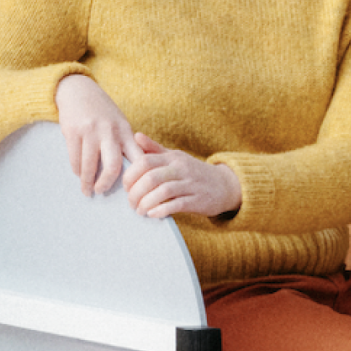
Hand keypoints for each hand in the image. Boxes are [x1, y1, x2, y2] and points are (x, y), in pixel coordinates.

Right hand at [55, 74, 140, 195]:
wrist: (78, 90)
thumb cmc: (102, 111)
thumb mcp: (119, 122)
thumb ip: (125, 143)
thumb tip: (132, 173)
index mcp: (125, 130)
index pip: (137, 157)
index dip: (137, 177)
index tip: (131, 190)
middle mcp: (109, 131)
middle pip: (112, 167)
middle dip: (106, 184)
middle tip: (102, 192)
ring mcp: (90, 131)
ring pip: (89, 166)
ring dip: (87, 182)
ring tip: (87, 190)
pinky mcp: (73, 132)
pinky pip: (75, 159)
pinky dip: (77, 171)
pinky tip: (79, 174)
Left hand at [123, 132, 241, 219]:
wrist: (225, 185)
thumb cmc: (193, 172)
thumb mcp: (175, 157)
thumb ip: (154, 149)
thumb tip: (135, 135)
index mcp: (173, 157)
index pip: (145, 161)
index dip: (131, 174)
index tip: (126, 187)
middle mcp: (181, 168)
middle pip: (151, 177)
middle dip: (136, 192)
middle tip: (130, 203)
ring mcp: (190, 184)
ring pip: (163, 191)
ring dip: (146, 203)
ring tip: (139, 210)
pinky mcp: (197, 200)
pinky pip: (176, 204)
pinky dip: (161, 210)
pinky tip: (152, 214)